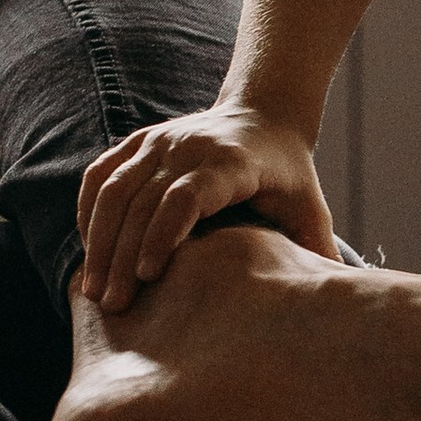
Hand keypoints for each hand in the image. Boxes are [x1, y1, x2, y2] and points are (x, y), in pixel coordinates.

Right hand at [77, 103, 338, 313]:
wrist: (264, 114)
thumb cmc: (288, 174)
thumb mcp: (308, 208)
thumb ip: (317, 251)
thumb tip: (332, 306)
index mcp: (229, 162)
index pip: (184, 197)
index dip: (163, 236)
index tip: (148, 278)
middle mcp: (188, 145)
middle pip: (141, 200)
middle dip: (122, 255)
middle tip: (113, 305)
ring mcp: (158, 140)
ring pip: (112, 189)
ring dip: (98, 241)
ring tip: (92, 290)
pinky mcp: (138, 141)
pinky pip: (100, 176)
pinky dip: (89, 214)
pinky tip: (89, 253)